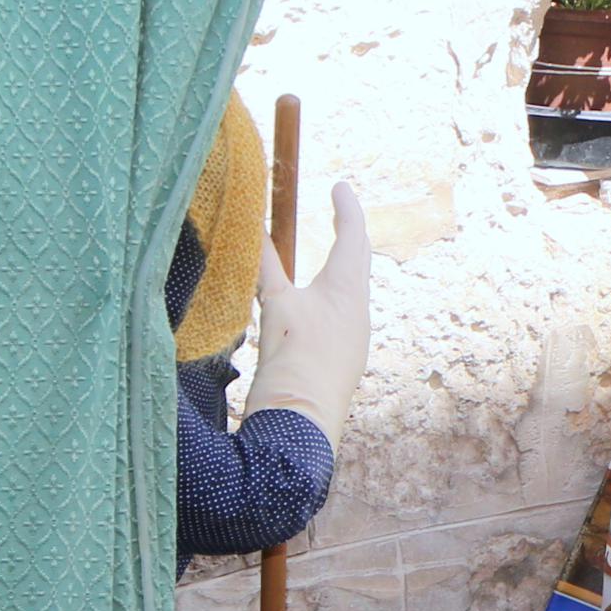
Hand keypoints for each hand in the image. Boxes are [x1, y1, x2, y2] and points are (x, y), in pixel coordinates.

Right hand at [247, 180, 372, 442]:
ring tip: (329, 254)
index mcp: (347, 288)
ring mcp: (357, 337)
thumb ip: (264, 265)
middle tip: (340, 213)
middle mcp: (360, 310)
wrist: (303, 425)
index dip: (347, 207)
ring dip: (342, 268)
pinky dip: (333, 298)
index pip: (353, 235)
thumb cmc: (291, 362)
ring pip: (352, 290)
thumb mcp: (274, 306)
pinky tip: (318, 309)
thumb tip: (251, 229)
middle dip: (349, 234)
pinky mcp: (347, 360)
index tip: (340, 185)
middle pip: (358, 261)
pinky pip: (345, 316)